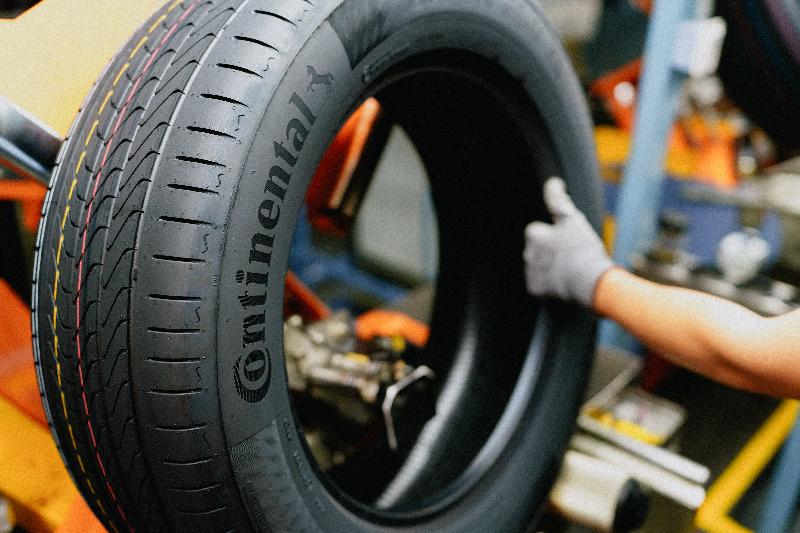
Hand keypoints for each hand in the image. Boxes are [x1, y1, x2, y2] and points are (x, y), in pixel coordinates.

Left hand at [524, 177, 613, 306]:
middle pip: (536, 249)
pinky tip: (564, 283)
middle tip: (570, 257)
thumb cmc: (583, 249)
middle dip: (549, 252)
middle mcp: (527, 253)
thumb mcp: (572, 220)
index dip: (553, 235)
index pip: (537, 230)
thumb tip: (552, 182)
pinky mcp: (534, 289)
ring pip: (538, 266)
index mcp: (534, 234)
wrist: (590, 281)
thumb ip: (558, 200)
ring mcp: (530, 272)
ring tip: (570, 270)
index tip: (567, 241)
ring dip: (549, 267)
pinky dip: (549, 285)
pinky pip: (539, 285)